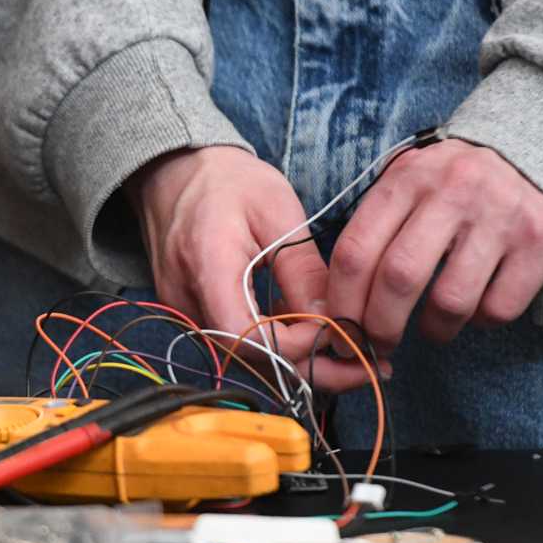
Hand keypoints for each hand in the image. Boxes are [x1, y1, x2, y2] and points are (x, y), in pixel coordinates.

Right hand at [125, 146, 342, 379]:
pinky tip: (312, 335)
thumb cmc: (228, 182)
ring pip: (249, 359)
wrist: (176, 173)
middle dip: (313, 369)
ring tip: (351, 353)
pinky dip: (278, 346)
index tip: (340, 331)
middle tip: (367, 368)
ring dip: (300, 361)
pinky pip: (239, 344)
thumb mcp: (277, 212)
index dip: (298, 345)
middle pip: (252, 360)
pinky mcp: (193, 316)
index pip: (249, 338)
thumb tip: (334, 323)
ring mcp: (185, 313)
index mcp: (207, 267)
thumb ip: (303, 271)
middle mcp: (187, 302)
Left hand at [324, 138, 542, 355]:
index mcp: (409, 176)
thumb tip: (338, 307)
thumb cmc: (454, 185)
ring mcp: (500, 214)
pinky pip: (498, 308)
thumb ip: (377, 229)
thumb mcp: (411, 182)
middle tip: (379, 345)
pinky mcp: (540, 239)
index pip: (356, 251)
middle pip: (398, 279)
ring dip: (434, 331)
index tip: (340, 332)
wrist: (537, 153)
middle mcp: (454, 189)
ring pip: (450, 302)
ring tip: (432, 327)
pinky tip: (477, 306)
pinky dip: (481, 321)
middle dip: (379, 327)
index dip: (341, 304)